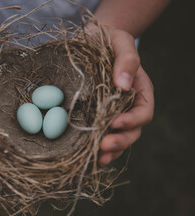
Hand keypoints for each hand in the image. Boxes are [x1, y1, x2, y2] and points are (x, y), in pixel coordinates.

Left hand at [98, 29, 153, 164]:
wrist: (92, 41)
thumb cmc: (109, 40)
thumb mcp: (121, 41)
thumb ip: (127, 60)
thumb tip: (123, 84)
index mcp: (140, 91)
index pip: (143, 112)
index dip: (132, 121)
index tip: (115, 122)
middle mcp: (127, 106)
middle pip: (132, 131)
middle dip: (120, 141)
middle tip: (104, 145)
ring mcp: (111, 113)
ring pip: (117, 138)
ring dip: (109, 151)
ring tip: (98, 158)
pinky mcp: (95, 116)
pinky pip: (99, 134)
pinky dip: (95, 147)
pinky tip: (88, 155)